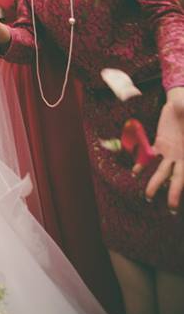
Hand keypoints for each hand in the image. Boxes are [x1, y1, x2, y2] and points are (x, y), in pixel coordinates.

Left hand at [145, 92, 183, 212]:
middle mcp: (182, 156)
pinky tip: (135, 172)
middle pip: (178, 178)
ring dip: (155, 183)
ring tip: (147, 196)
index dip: (183, 184)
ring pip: (162, 171)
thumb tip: (182, 107)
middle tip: (172, 209)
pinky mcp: (160, 144)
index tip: (177, 200)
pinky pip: (150, 156)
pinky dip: (143, 164)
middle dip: (174, 193)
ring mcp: (170, 152)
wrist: (180, 104)